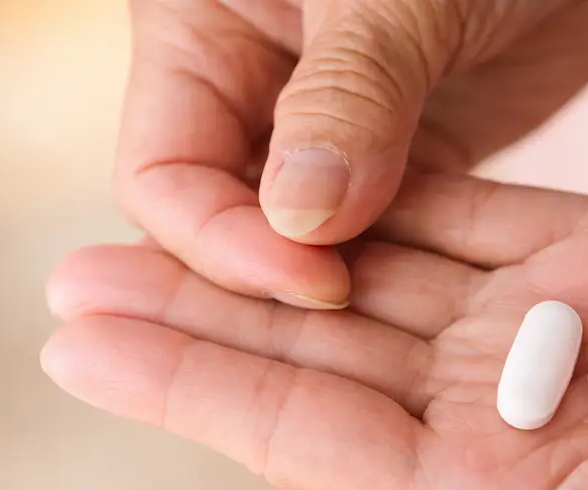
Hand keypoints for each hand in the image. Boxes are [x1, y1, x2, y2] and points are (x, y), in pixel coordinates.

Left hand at [42, 174, 587, 489]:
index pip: (319, 444)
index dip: (198, 391)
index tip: (84, 342)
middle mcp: (514, 419)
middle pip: (325, 351)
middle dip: (201, 308)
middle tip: (72, 269)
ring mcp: (561, 329)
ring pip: (383, 272)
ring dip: (276, 239)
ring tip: (164, 201)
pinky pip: (482, 208)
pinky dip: (392, 184)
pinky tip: (312, 166)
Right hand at [117, 0, 587, 307]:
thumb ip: (348, 95)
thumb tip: (297, 221)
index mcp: (204, 28)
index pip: (167, 173)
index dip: (224, 243)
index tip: (316, 282)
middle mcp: (254, 88)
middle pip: (223, 221)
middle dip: (266, 286)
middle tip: (325, 353)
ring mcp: (330, 130)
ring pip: (303, 239)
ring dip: (333, 291)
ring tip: (372, 359)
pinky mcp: (403, 157)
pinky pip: (380, 234)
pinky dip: (392, 274)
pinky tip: (420, 323)